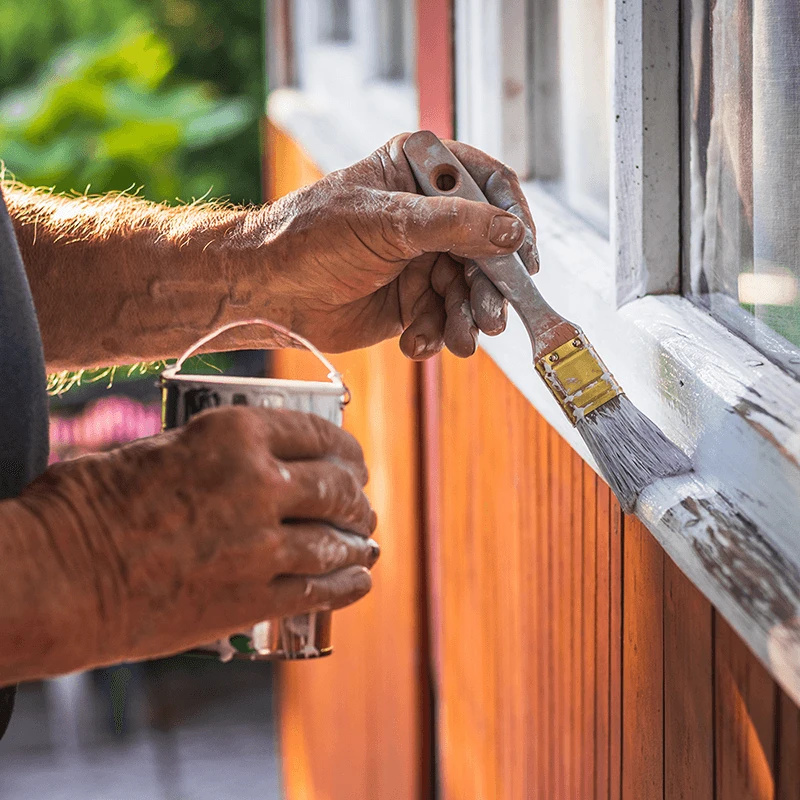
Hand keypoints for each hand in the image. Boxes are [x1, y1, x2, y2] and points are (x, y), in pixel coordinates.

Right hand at [11, 407, 377, 675]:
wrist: (60, 576)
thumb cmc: (92, 503)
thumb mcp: (163, 449)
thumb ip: (219, 453)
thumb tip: (257, 461)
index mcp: (236, 435)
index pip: (316, 432)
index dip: (345, 448)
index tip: (353, 460)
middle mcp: (259, 484)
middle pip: (335, 487)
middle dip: (356, 496)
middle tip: (360, 503)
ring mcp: (261, 546)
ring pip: (335, 540)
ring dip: (357, 540)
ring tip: (364, 541)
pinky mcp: (252, 600)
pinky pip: (319, 591)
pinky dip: (348, 584)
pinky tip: (360, 579)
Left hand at [260, 133, 537, 358]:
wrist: (268, 292)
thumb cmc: (310, 238)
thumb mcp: (385, 222)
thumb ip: (452, 225)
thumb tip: (511, 232)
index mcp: (419, 174)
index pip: (488, 186)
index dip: (512, 219)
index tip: (523, 256)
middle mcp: (427, 215)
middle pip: (486, 248)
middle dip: (489, 287)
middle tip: (491, 318)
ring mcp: (421, 259)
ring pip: (468, 290)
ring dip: (466, 319)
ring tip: (458, 340)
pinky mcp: (412, 300)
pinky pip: (443, 318)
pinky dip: (436, 335)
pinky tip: (416, 343)